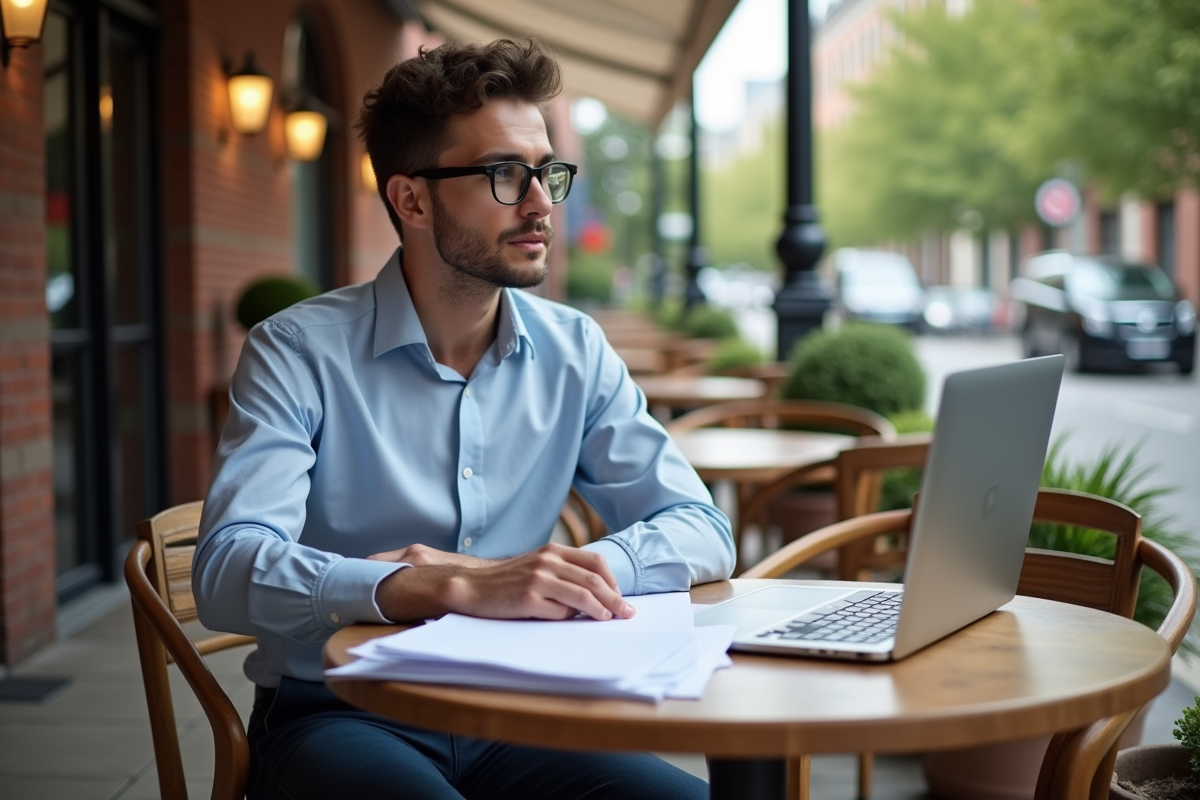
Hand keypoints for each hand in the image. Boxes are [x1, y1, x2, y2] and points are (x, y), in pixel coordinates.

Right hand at [374, 543, 634, 622]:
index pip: (595, 563)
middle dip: (615, 599)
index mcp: (553, 552)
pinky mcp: (528, 598)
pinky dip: (572, 618)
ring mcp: (538, 579)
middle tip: (627, 613)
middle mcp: (548, 561)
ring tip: (610, 620)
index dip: (613, 581)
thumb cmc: (508, 582)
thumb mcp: (537, 568)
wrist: (471, 587)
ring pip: (583, 595)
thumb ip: (564, 574)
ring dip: (601, 610)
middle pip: (594, 580)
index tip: (620, 598)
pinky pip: (560, 611)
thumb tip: (597, 596)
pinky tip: (576, 623)